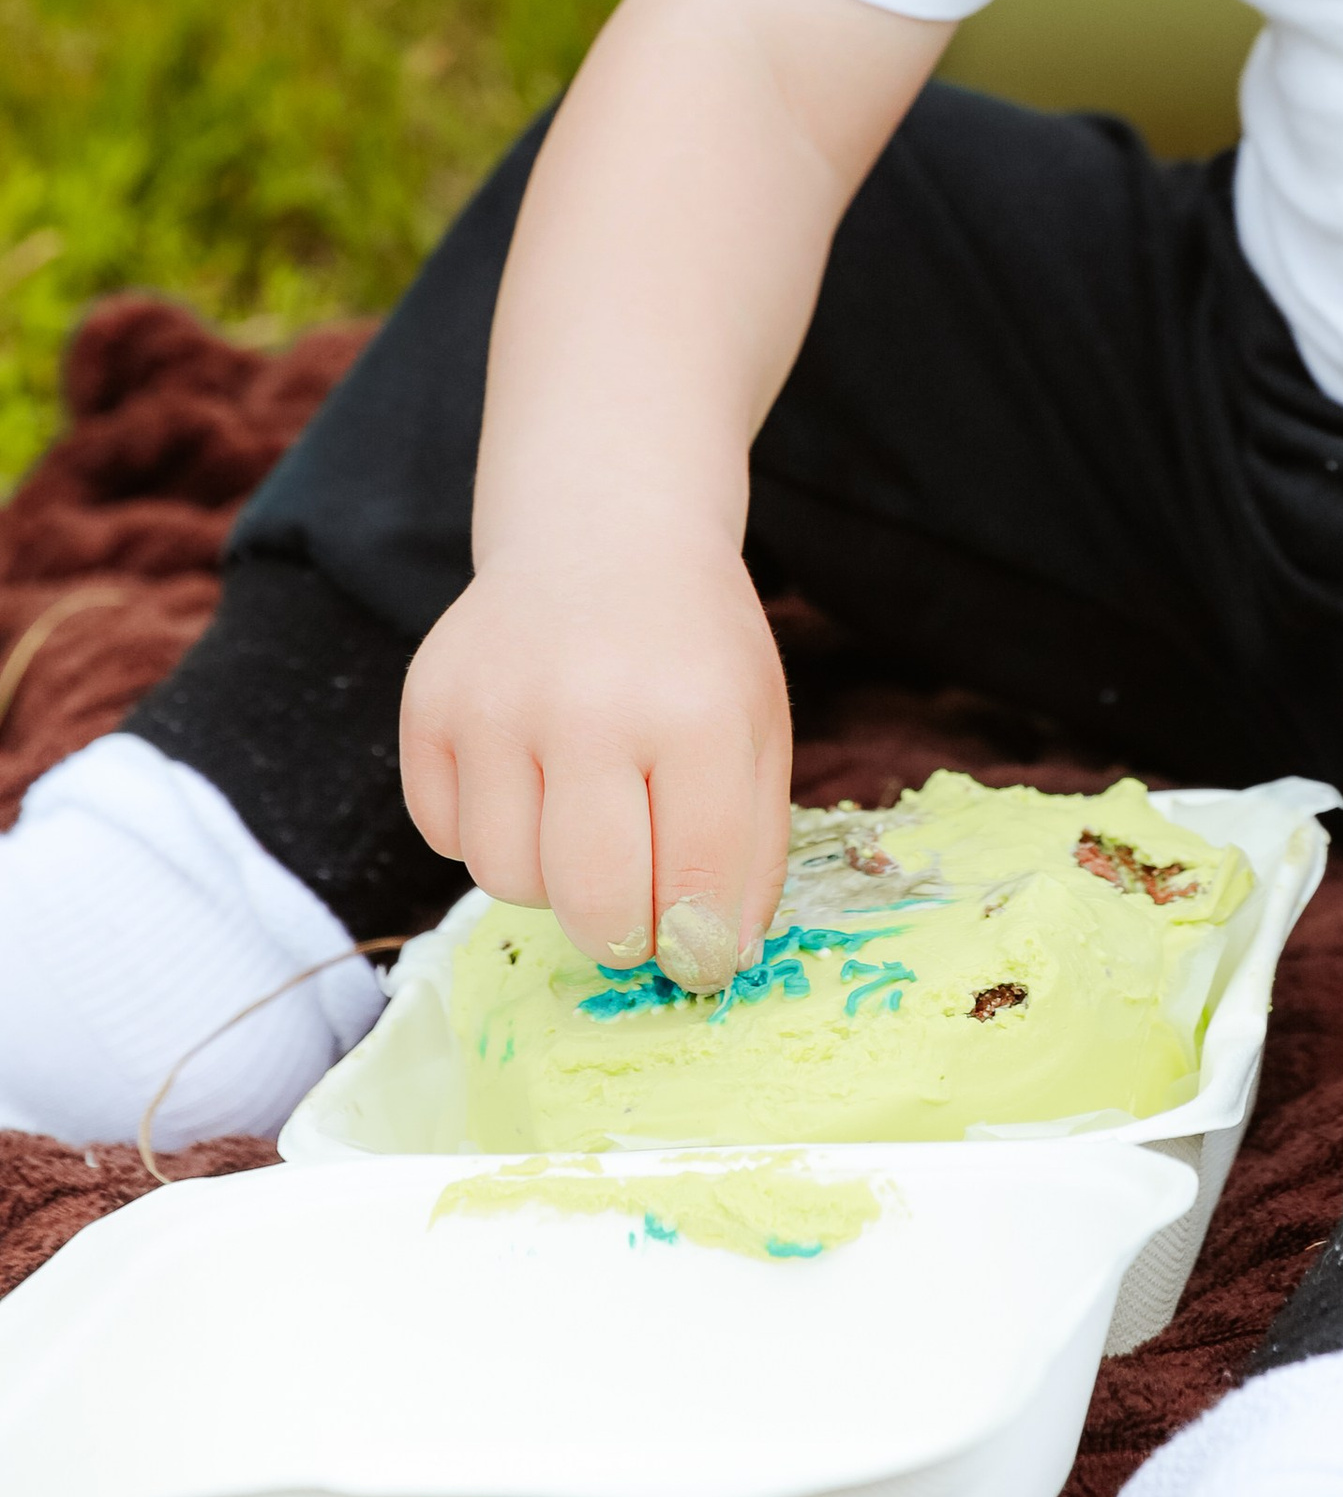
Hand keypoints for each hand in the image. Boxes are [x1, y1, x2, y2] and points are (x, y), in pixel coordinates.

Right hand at [400, 531, 792, 991]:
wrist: (602, 537)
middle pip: (593, 905)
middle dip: (622, 935)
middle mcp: (590, 706)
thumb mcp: (758, 729)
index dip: (701, 946)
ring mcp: (497, 703)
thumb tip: (716, 958)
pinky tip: (527, 776)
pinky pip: (445, 837)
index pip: (695, 887)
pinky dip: (488, 833)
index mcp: (696, 713)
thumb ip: (751, 848)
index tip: (700, 956)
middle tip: (639, 913)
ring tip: (584, 817)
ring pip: (507, 881)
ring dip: (550, 880)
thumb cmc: (691, 649)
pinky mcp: (429, 703)